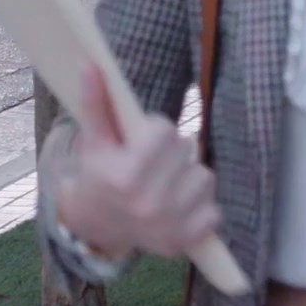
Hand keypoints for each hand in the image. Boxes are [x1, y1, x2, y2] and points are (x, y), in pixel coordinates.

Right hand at [55, 64, 220, 259]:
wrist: (98, 227)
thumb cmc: (99, 176)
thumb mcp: (94, 142)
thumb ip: (96, 103)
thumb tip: (91, 65)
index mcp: (126, 176)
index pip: (165, 131)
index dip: (155, 131)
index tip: (142, 142)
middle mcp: (149, 203)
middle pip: (187, 149)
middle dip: (173, 150)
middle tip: (154, 162)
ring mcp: (170, 225)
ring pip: (205, 176)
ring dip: (189, 176)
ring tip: (167, 183)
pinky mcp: (187, 241)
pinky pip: (214, 210)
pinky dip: (201, 206)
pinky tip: (178, 206)